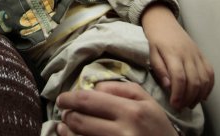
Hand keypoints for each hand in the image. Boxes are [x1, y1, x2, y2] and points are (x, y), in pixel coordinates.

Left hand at [56, 84, 177, 135]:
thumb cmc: (157, 127)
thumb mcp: (147, 102)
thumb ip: (120, 89)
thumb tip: (94, 88)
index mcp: (131, 111)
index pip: (89, 101)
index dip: (70, 98)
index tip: (62, 98)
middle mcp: (123, 131)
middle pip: (80, 121)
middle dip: (67, 115)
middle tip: (64, 111)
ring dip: (66, 131)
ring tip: (63, 126)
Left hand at [140, 4, 213, 108]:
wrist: (164, 22)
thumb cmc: (155, 40)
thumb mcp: (151, 53)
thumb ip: (160, 69)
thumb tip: (168, 86)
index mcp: (173, 53)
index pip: (179, 78)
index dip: (178, 94)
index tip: (174, 105)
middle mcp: (188, 54)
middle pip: (194, 81)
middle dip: (188, 98)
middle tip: (181, 107)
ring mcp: (197, 54)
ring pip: (204, 79)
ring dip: (199, 95)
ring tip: (190, 104)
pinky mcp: (203, 55)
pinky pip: (210, 73)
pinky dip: (209, 87)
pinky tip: (202, 96)